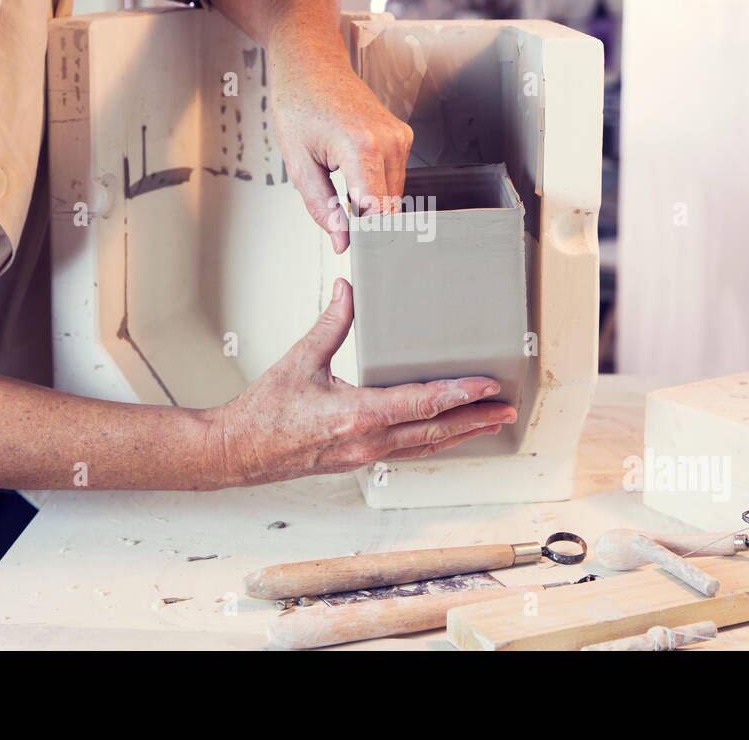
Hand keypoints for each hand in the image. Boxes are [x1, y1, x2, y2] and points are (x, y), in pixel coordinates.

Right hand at [203, 278, 513, 486]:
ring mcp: (366, 455)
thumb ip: (331, 323)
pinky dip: (435, 441)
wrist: (241, 451)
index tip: (487, 385)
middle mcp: (368, 441)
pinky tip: (448, 433)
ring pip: (426, 446)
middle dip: (475, 418)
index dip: (459, 393)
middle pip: (435, 431)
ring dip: (462, 433)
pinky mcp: (360, 459)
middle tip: (507, 407)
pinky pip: (408, 451)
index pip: (421, 404)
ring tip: (491, 421)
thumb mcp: (301, 360)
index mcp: (356, 415)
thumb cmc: (266, 412)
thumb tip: (349, 290)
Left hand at [270, 51, 412, 252]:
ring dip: (370, 201)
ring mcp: (400, 137)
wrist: (311, 64)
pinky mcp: (402, 136)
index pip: (378, 211)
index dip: (366, 235)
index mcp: (362, 147)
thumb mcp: (298, 162)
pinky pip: (394, 177)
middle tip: (337, 214)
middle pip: (389, 206)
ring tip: (340, 180)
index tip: (352, 244)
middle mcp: (389, 141)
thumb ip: (322, 206)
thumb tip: (341, 239)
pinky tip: (352, 169)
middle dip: (365, 219)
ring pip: (393, 194)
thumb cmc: (299, 102)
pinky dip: (375, 184)